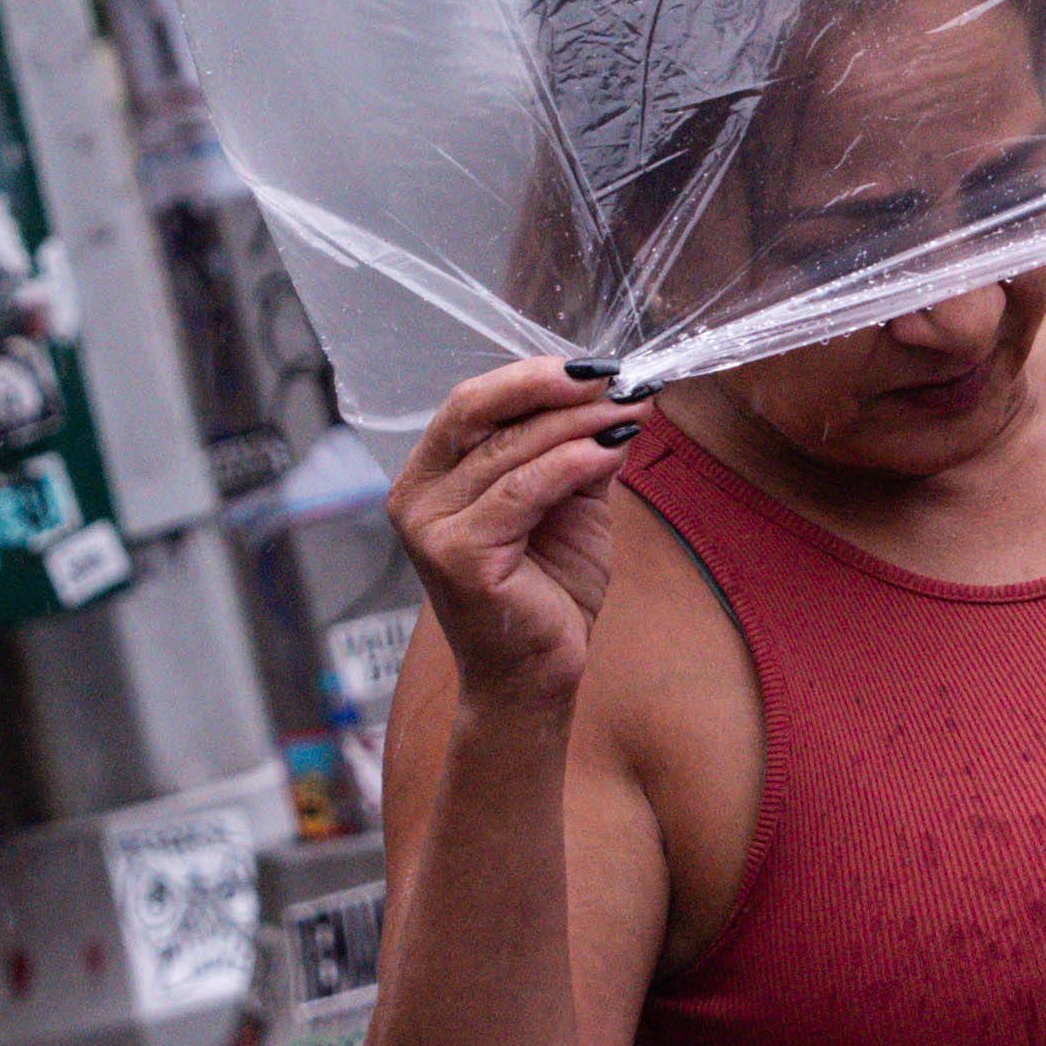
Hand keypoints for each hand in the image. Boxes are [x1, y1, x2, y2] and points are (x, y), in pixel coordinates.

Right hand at [391, 360, 645, 704]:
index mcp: (430, 477)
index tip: (596, 367)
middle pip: (480, 413)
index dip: (532, 375)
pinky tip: (611, 449)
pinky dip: (572, 463)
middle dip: (552, 388)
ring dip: (577, 424)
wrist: (536, 679)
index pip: (472, 404)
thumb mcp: (568, 505)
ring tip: (629, 411)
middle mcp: (416, 498)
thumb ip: (576, 453)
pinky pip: (523, 490)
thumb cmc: (547, 593)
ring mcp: (430, 529)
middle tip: (615, 379)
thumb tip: (614, 397)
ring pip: (509, 450)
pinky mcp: (459, 557)